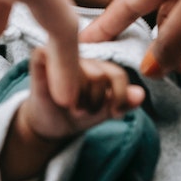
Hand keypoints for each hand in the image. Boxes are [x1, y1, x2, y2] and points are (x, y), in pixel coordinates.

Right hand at [19, 50, 145, 141]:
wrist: (49, 124)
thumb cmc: (78, 114)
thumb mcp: (105, 111)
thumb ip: (123, 102)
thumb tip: (140, 94)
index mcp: (100, 66)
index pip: (117, 74)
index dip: (120, 96)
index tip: (115, 113)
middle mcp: (82, 57)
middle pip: (100, 76)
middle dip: (95, 102)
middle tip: (85, 112)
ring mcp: (61, 56)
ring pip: (80, 73)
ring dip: (78, 99)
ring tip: (72, 108)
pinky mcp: (40, 58)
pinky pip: (50, 57)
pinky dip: (57, 80)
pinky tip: (57, 95)